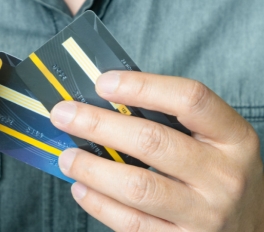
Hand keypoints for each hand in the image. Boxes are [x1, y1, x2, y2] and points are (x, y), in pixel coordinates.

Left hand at [51, 71, 263, 230]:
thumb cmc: (218, 178)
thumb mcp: (215, 144)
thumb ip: (172, 122)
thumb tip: (106, 101)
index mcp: (234, 138)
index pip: (189, 99)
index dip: (142, 86)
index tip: (102, 82)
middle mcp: (224, 176)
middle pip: (153, 141)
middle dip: (98, 125)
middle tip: (64, 115)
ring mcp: (205, 214)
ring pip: (137, 186)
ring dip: (92, 168)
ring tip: (67, 156)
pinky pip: (131, 223)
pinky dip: (99, 203)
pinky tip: (81, 188)